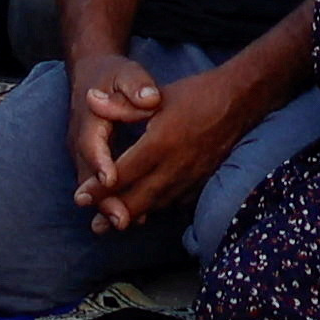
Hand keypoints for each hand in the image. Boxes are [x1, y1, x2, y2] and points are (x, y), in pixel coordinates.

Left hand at [80, 57, 249, 230]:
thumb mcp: (155, 97)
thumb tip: (90, 100)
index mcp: (160, 144)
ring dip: (134, 216)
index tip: (80, 197)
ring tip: (114, 225)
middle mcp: (175, 166)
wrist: (238, 101)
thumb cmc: (195, 95)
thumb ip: (120, 105)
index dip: (99, 188)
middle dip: (113, 213)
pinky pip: (176, 203)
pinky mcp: (202, 181)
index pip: (122, 173)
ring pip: (157, 205)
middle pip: (138, 199)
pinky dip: (159, 209)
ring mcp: (190, 177)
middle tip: (94, 225)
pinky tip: (148, 212)